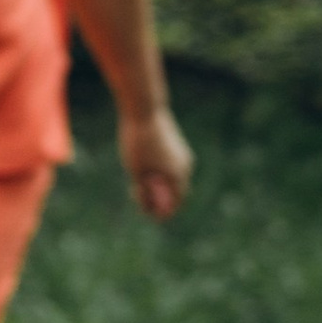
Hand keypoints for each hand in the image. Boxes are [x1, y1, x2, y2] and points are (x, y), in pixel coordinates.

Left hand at [121, 104, 193, 221]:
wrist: (144, 110)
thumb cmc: (138, 142)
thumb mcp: (136, 172)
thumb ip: (143, 191)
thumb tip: (147, 206)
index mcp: (178, 176)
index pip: (175, 204)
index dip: (161, 213)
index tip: (146, 213)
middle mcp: (185, 167)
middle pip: (175, 192)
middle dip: (158, 199)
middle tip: (138, 196)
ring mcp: (182, 155)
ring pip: (172, 178)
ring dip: (158, 185)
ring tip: (137, 181)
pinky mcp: (176, 146)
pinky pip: (170, 166)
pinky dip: (159, 172)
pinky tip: (142, 168)